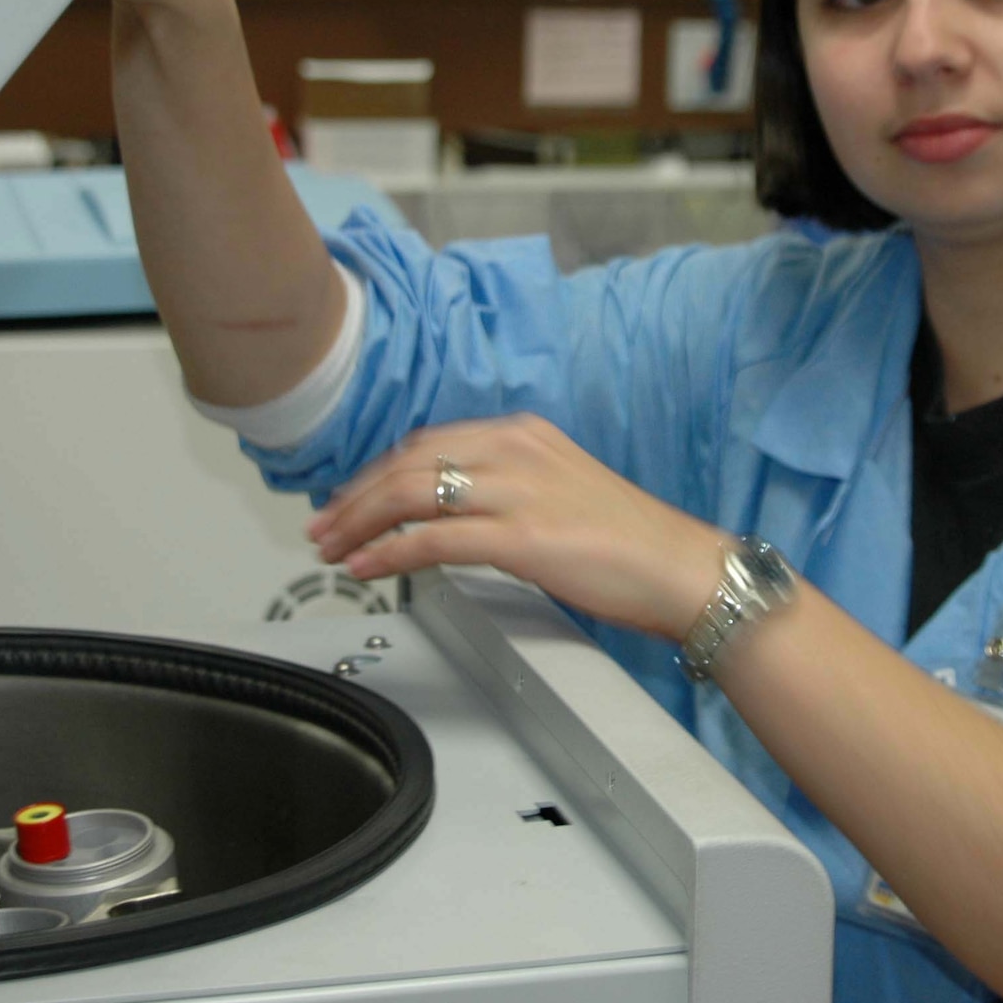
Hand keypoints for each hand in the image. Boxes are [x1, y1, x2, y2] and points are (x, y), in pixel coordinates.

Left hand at [305, 415, 724, 640]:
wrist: (679, 567)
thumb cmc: (628, 542)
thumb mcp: (557, 490)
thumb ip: (503, 490)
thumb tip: (449, 515)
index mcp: (522, 434)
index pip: (426, 443)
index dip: (376, 474)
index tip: (350, 501)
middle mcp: (514, 450)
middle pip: (407, 463)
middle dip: (354, 498)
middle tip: (323, 527)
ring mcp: (517, 490)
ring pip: (410, 494)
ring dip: (358, 524)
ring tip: (332, 550)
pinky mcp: (521, 536)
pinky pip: (433, 540)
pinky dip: (389, 554)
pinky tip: (367, 568)